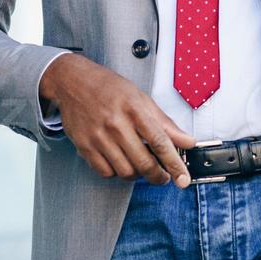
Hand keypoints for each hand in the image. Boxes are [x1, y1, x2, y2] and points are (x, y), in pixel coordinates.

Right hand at [40, 53, 196, 186]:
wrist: (73, 82)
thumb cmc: (109, 88)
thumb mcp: (141, 98)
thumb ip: (165, 122)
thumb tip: (187, 141)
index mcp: (134, 109)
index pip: (159, 141)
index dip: (174, 163)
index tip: (183, 178)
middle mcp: (116, 124)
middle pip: (143, 162)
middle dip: (159, 176)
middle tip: (164, 176)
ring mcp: (98, 137)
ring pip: (125, 172)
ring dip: (138, 175)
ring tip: (142, 166)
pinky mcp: (84, 147)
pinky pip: (106, 172)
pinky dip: (117, 173)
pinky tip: (122, 162)